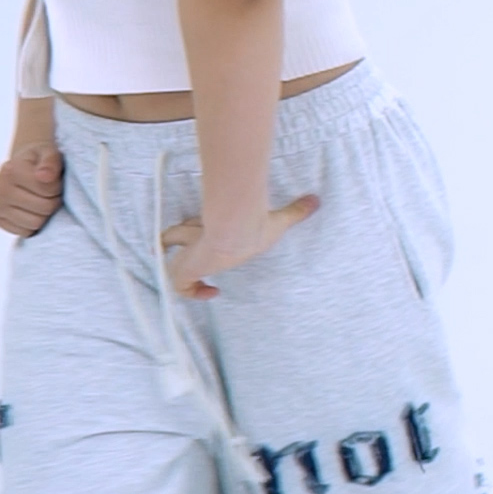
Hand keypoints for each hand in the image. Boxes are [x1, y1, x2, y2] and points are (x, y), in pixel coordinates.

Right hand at [0, 143, 62, 236]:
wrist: (21, 166)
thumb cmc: (40, 160)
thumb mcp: (49, 153)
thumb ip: (51, 161)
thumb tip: (45, 176)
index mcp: (11, 170)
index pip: (49, 190)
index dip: (58, 187)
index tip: (54, 180)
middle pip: (44, 208)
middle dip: (53, 201)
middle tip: (50, 193)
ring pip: (35, 223)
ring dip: (44, 214)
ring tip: (40, 200)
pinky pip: (24, 232)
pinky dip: (32, 224)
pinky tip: (30, 209)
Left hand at [159, 194, 319, 299]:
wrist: (237, 230)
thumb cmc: (255, 225)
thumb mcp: (279, 220)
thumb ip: (294, 211)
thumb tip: (317, 200)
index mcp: (215, 228)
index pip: (197, 228)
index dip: (196, 232)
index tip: (206, 239)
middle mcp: (199, 239)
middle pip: (181, 237)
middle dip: (187, 240)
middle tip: (205, 254)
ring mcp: (190, 254)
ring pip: (175, 258)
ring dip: (187, 266)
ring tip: (208, 284)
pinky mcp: (186, 269)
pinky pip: (180, 286)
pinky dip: (192, 292)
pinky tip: (213, 293)